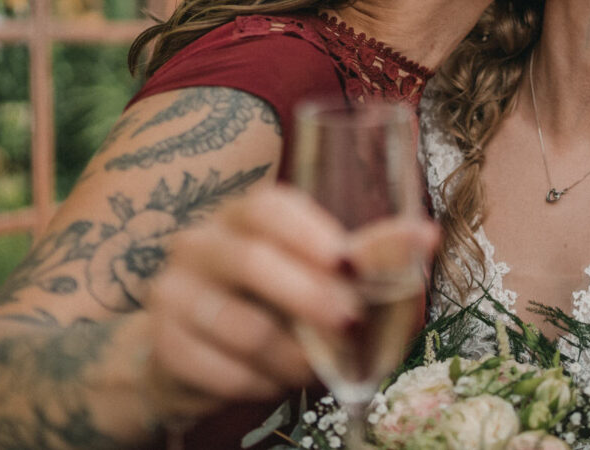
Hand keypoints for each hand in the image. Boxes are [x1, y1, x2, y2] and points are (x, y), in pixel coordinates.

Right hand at [135, 184, 438, 427]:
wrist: (188, 349)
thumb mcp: (314, 273)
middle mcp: (200, 243)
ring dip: (290, 353)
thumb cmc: (268, 299)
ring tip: (314, 366)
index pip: (268, 206)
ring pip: (240, 325)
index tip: (350, 265)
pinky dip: (257, 382)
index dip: (310, 233)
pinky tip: (272, 381)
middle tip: (350, 324)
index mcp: (241, 215)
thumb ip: (366, 254)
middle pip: (252, 261)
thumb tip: (428, 234)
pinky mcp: (161, 344)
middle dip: (309, 297)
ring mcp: (172, 292)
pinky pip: (218, 369)